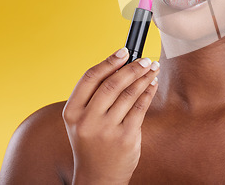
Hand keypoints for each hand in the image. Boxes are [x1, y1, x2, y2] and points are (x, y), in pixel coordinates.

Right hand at [62, 48, 159, 184]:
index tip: (124, 51)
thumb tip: (120, 64)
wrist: (97, 176)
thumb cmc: (91, 141)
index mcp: (72, 112)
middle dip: (132, 67)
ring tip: (152, 69)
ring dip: (144, 77)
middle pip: (112, 83)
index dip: (109, 61)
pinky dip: (148, 92)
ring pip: (129, 93)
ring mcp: (106, 130)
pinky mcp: (125, 137)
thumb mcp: (82, 120)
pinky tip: (152, 84)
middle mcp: (87, 120)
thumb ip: (94, 95)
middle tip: (145, 60)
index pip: (90, 78)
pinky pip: (140, 107)